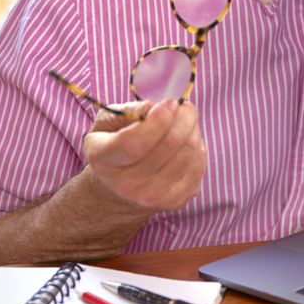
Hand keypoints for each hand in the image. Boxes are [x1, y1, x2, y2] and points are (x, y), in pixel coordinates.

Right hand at [82, 99, 206, 213]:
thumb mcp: (105, 124)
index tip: (170, 102)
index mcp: (104, 160)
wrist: (117, 191)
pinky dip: (197, 147)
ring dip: (192, 129)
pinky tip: (185, 142)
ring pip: (189, 152)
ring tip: (182, 123)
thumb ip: (126, 112)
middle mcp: (127, 184)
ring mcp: (152, 196)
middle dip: (184, 116)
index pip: (135, 143)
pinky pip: (199, 165)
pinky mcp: (175, 201)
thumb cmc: (112, 147)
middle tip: (183, 106)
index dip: (158, 119)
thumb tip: (152, 107)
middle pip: (170, 144)